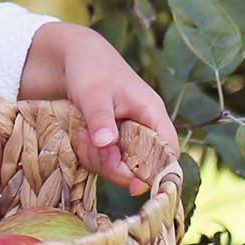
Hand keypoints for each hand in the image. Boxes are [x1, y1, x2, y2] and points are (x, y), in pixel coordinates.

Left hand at [22, 22, 181, 197]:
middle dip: (115, 166)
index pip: (168, 152)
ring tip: (84, 133)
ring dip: (99, 158)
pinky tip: (82, 134)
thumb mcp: (93, 94)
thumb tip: (108, 145)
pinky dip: (93, 153)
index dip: (157, 173)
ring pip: (121, 165)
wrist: (75, 57)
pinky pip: (107, 159)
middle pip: (142, 165)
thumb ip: (101, 120)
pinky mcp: (115, 138)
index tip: (133, 187)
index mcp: (151, 113)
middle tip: (94, 147)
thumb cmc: (90, 70)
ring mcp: (129, 134)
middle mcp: (145, 126)